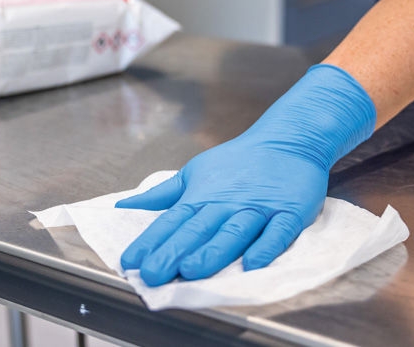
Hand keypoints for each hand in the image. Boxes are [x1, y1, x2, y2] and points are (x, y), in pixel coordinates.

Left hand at [117, 65, 376, 285]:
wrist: (289, 139)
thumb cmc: (239, 161)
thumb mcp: (194, 172)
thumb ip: (162, 195)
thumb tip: (123, 206)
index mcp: (203, 196)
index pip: (173, 221)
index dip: (151, 241)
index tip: (130, 262)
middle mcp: (227, 204)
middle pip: (199, 230)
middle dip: (174, 252)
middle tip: (153, 274)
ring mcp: (259, 209)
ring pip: (234, 233)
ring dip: (213, 251)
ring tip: (192, 270)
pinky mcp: (289, 213)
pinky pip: (278, 232)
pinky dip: (266, 247)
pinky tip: (252, 264)